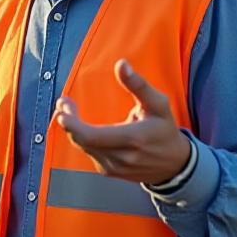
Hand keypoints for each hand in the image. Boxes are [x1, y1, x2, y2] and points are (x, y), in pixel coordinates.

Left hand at [54, 59, 192, 184]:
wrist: (173, 165)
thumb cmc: (164, 129)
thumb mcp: (158, 104)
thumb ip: (138, 85)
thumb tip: (121, 64)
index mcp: (133, 139)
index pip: (94, 137)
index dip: (74, 126)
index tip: (62, 110)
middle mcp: (121, 157)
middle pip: (83, 141)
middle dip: (69, 121)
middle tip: (63, 103)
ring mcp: (113, 167)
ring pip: (84, 147)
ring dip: (73, 128)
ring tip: (68, 109)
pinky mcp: (109, 171)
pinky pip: (89, 153)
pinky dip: (83, 138)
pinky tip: (82, 126)